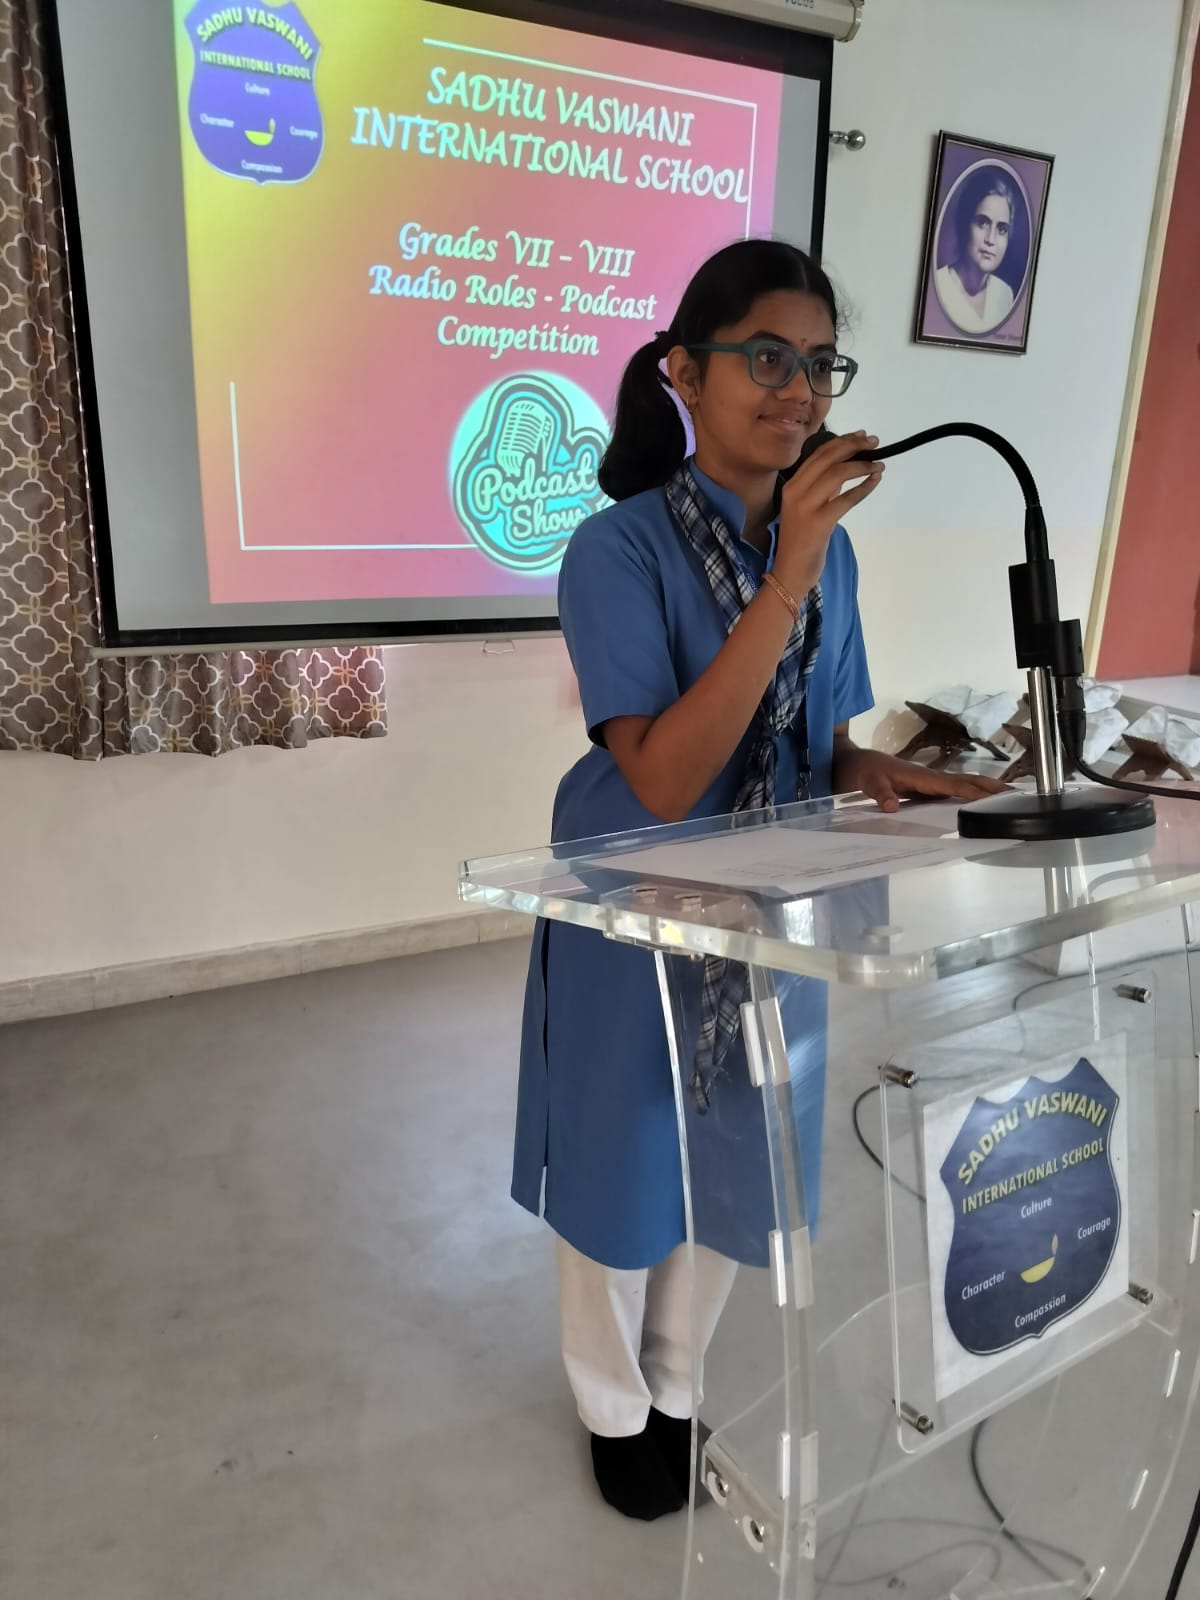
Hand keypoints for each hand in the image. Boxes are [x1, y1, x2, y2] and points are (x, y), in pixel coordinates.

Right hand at [775, 430, 884, 595]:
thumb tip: (846, 467)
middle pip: (828, 458)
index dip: (843, 441)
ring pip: (837, 474)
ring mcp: (806, 506)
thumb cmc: (801, 541)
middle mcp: (796, 491)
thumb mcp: (808, 508)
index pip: (819, 454)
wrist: (790, 571)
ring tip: (879, 464)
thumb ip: (823, 488)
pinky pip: (846, 498)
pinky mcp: (819, 522)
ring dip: (862, 465)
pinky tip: (875, 481)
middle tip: (874, 442)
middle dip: (854, 446)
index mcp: (792, 485)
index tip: (861, 436)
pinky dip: (864, 487)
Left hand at [835, 747, 1009, 813]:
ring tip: (1007, 797)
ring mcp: (928, 782)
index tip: (993, 798)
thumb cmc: (861, 771)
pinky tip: (977, 802)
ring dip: (983, 789)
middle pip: (964, 781)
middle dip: (989, 787)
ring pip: (961, 784)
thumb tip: (892, 807)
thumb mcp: (866, 782)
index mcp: (919, 777)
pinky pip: (951, 790)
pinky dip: (969, 793)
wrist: (852, 762)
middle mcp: (928, 777)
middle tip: (1015, 794)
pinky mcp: (924, 787)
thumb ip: (879, 794)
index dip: (971, 792)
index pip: (951, 785)